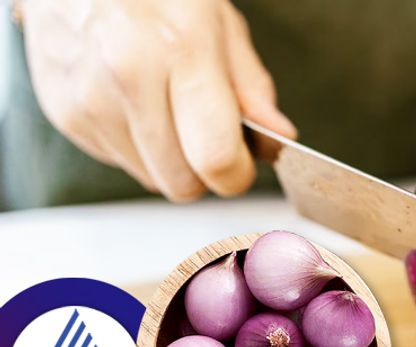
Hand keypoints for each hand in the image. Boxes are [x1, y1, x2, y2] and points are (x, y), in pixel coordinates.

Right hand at [22, 0, 295, 200]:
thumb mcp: (218, 20)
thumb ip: (251, 87)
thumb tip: (278, 137)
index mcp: (180, 50)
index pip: (216, 158)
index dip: (237, 173)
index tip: (242, 161)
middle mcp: (128, 77)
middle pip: (182, 183)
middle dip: (203, 170)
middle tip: (206, 133)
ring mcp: (88, 99)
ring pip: (150, 178)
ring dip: (168, 158)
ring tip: (165, 105)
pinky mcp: (64, 114)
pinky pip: (118, 161)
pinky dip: (135, 144)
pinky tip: (134, 102)